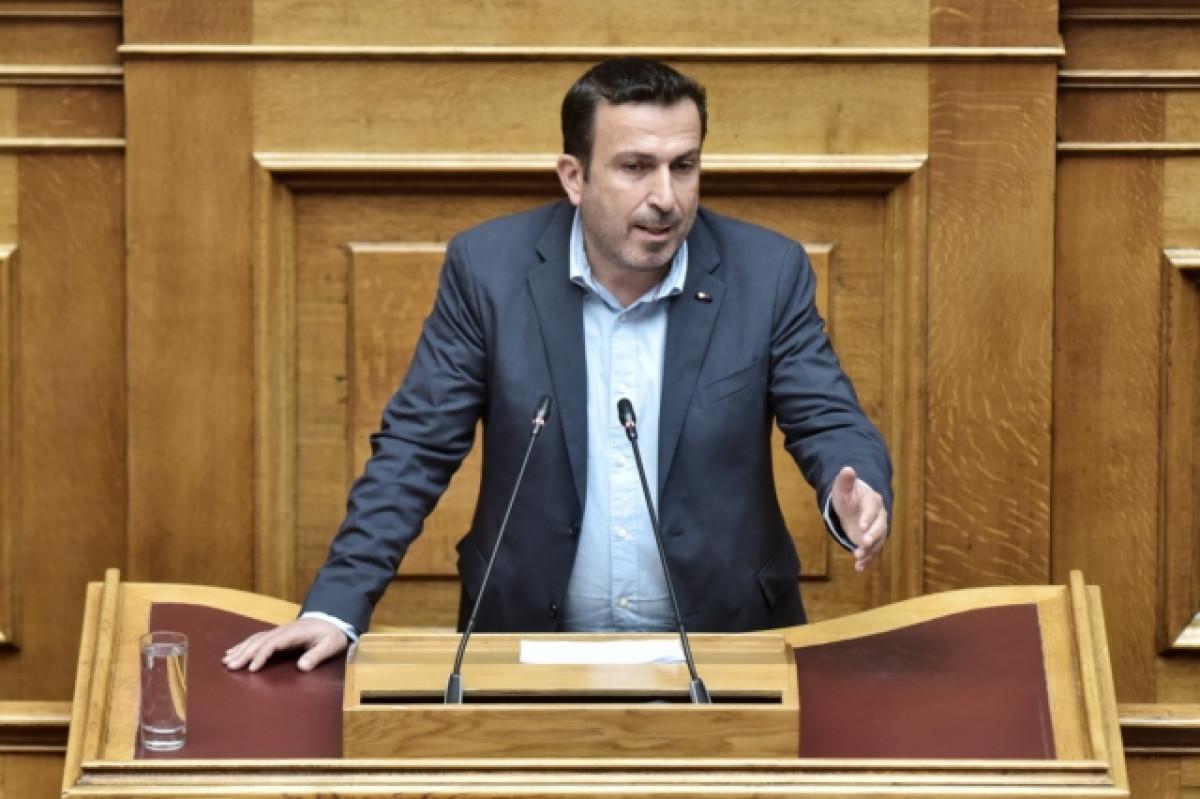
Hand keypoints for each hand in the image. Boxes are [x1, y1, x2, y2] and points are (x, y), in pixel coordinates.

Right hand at [222, 617, 348, 672]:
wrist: (333, 620)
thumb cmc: (332, 635)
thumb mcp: (331, 645)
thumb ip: (317, 655)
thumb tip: (302, 667)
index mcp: (294, 633)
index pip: (273, 643)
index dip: (262, 655)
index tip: (252, 669)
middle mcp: (283, 631)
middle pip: (260, 641)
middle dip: (244, 653)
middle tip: (230, 666)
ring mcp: (279, 631)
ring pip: (255, 639)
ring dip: (240, 649)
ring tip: (226, 661)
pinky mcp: (277, 634)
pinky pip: (257, 638)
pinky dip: (244, 645)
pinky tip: (233, 651)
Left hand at [830, 466, 888, 571]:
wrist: (852, 507)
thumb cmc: (847, 497)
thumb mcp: (843, 489)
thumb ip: (845, 481)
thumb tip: (848, 469)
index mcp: (873, 502)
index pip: (873, 509)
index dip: (868, 517)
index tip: (861, 525)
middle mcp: (879, 517)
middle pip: (880, 527)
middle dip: (873, 536)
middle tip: (864, 543)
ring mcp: (877, 531)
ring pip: (877, 541)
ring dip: (869, 551)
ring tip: (858, 558)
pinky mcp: (872, 542)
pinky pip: (872, 552)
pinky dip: (867, 560)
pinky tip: (859, 568)